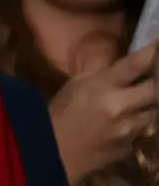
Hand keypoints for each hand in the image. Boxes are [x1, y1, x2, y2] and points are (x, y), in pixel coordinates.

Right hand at [49, 41, 157, 183]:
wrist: (54, 151)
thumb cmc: (59, 112)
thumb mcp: (75, 84)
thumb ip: (102, 74)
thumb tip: (124, 66)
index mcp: (102, 88)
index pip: (134, 65)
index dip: (152, 53)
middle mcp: (121, 108)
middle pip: (155, 90)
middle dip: (156, 81)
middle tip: (153, 74)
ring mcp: (129, 130)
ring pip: (155, 112)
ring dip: (150, 103)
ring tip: (138, 98)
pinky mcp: (131, 147)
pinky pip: (144, 130)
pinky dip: (140, 123)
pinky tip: (129, 120)